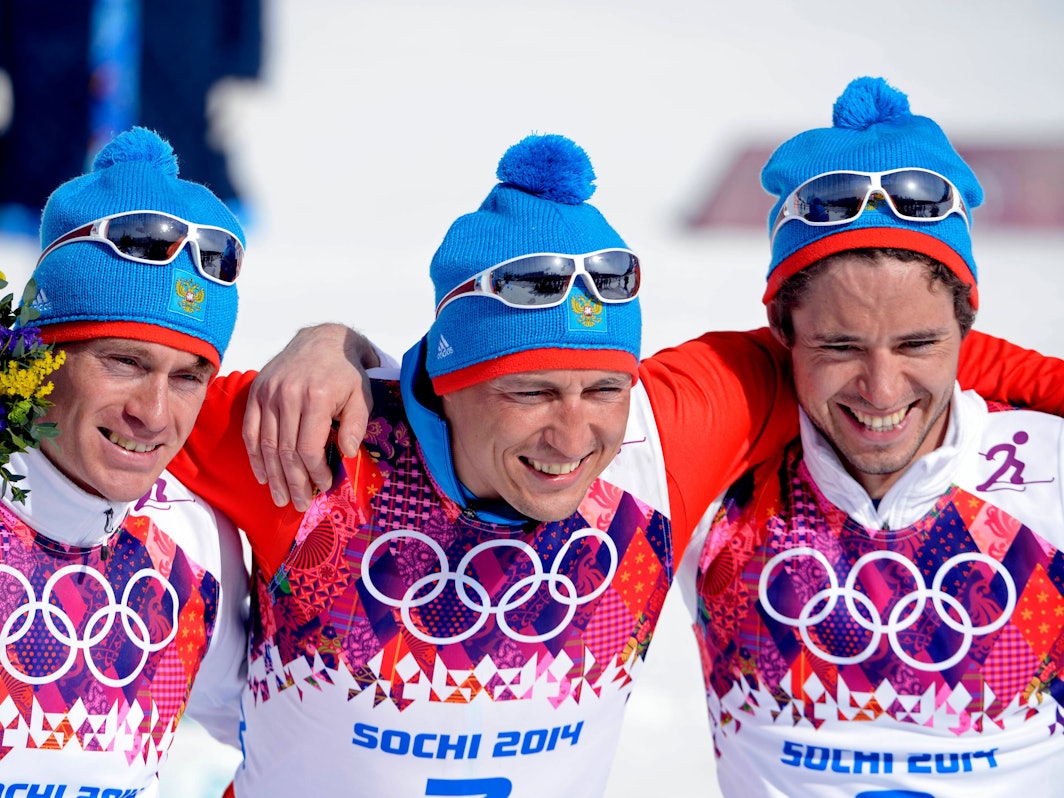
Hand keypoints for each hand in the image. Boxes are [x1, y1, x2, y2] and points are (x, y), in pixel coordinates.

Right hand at [243, 323, 378, 510]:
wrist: (323, 340)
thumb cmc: (346, 372)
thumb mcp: (362, 394)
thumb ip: (357, 424)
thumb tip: (347, 454)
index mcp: (316, 396)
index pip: (308, 447)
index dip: (314, 472)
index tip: (324, 485)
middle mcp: (288, 395)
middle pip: (284, 450)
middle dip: (292, 482)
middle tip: (297, 504)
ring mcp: (268, 393)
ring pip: (265, 444)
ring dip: (273, 476)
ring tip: (280, 498)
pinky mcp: (256, 392)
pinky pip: (250, 430)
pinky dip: (255, 456)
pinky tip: (263, 475)